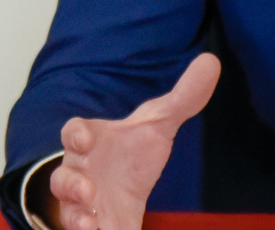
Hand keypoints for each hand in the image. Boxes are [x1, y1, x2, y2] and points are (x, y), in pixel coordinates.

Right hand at [47, 53, 220, 229]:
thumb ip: (182, 98)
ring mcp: (82, 204)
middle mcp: (79, 173)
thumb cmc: (132, 152)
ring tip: (89, 224)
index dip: (76, 135)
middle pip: (62, 179)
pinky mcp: (92, 226)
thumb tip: (212, 61)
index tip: (85, 139)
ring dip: (75, 216)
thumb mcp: (159, 125)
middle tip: (88, 191)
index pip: (73, 132)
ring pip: (67, 211)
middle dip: (71, 185)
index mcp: (91, 141)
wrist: (122, 189)